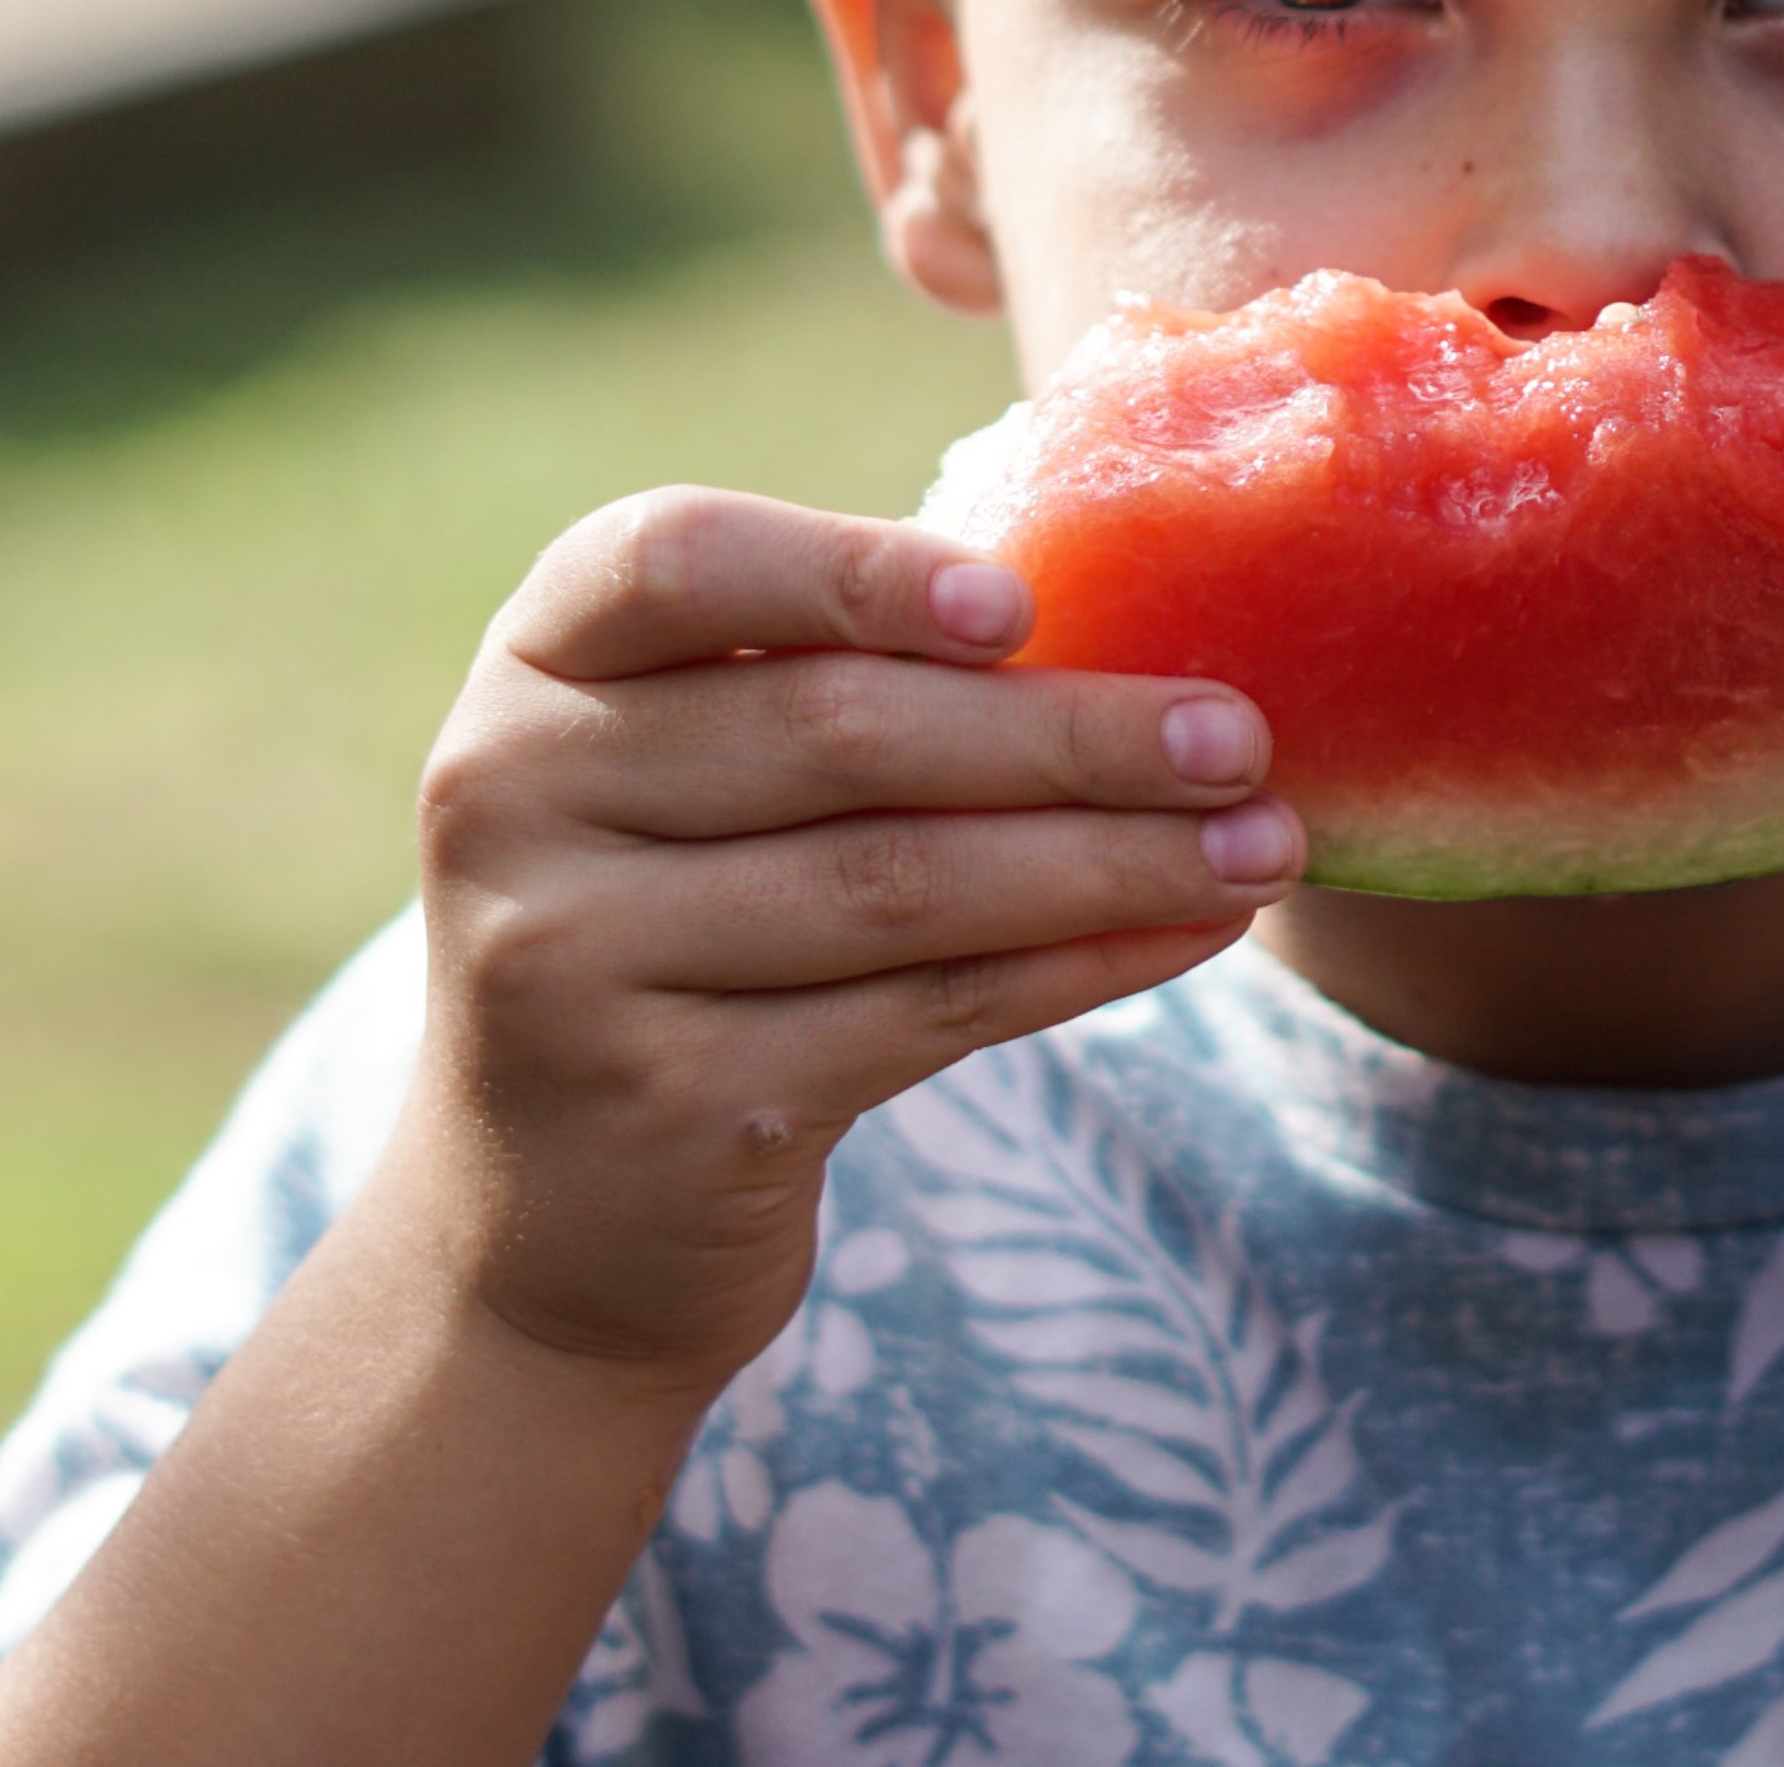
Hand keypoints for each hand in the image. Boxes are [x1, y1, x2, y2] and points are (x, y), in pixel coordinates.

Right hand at [397, 487, 1303, 1392]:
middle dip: (1070, 732)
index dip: (854, 571)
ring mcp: (574, 964)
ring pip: (902, 884)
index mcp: (541, 661)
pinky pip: (923, 1013)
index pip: (673, 560)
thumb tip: (1136, 610)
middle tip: (1240, 732)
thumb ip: (833, 669)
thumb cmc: (684, 914)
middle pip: (839, 733)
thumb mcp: (694, 765)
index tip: (1024, 602)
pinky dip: (1079, 965)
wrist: (546, 1224)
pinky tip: (1189, 931)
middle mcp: (517, 795)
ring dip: (1113, 858)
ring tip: (1266, 842)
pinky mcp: (670, 1110)